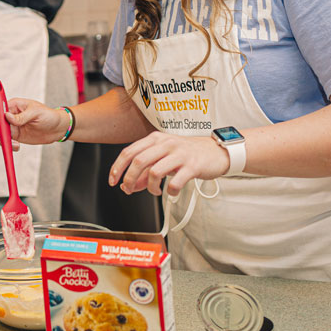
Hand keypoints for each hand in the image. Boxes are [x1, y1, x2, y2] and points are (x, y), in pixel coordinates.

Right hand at [0, 98, 69, 148]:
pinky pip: (5, 140)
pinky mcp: (15, 135)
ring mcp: (11, 126)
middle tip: (4, 139)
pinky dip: (8, 145)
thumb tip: (7, 116)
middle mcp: (10, 115)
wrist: (56, 128)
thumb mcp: (36, 113)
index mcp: (14, 105)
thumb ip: (21, 116)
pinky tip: (16, 147)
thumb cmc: (48, 115)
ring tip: (15, 145)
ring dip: (3, 140)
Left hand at [109, 131, 229, 195]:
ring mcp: (180, 154)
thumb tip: (130, 185)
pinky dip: (169, 191)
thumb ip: (145, 171)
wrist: (216, 151)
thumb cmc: (188, 154)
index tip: (113, 181)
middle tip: (129, 190)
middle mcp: (166, 144)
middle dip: (129, 179)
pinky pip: (174, 182)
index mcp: (156, 139)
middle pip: (139, 161)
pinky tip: (170, 191)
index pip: (129, 152)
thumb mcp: (164, 158)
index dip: (117, 168)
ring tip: (155, 191)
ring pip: (154, 172)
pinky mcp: (192, 166)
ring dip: (150, 187)